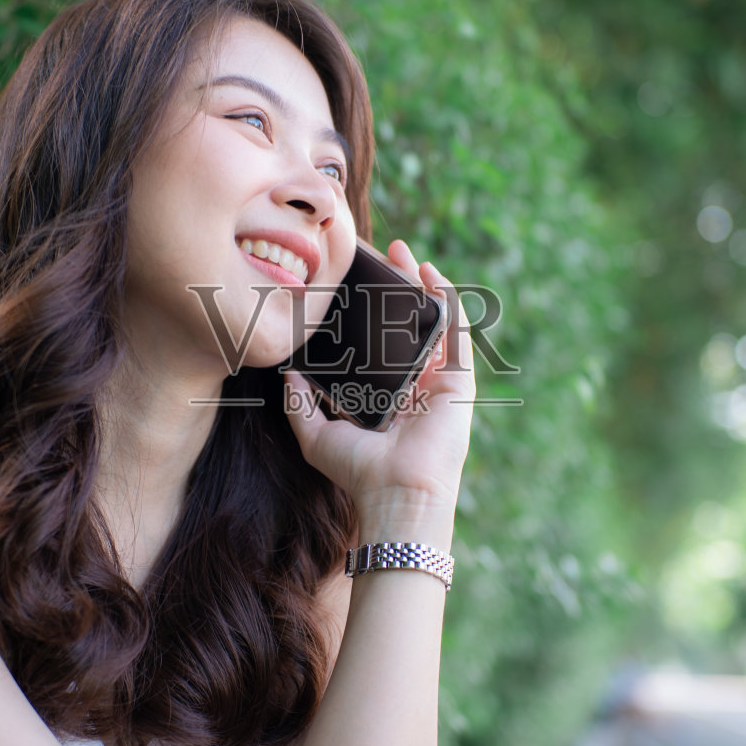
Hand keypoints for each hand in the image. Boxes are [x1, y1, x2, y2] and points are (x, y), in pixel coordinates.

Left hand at [282, 240, 475, 535]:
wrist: (397, 492)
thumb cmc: (361, 472)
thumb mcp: (317, 435)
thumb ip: (299, 404)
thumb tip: (286, 373)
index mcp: (388, 396)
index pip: (380, 345)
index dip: (369, 312)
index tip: (352, 283)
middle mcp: (416, 385)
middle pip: (407, 324)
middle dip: (395, 288)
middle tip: (379, 257)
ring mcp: (440, 381)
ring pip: (432, 321)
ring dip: (419, 284)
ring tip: (402, 253)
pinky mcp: (459, 379)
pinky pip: (456, 330)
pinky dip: (446, 298)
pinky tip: (430, 272)